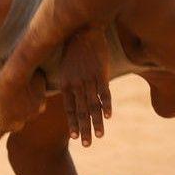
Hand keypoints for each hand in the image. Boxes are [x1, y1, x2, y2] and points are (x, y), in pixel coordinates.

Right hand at [0, 69, 46, 139]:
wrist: (14, 78)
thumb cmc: (28, 72)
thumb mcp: (38, 74)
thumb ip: (39, 78)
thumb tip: (41, 73)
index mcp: (40, 104)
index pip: (34, 107)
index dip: (27, 102)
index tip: (25, 98)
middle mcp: (32, 114)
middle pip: (25, 116)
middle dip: (21, 113)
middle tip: (17, 111)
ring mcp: (19, 119)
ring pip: (15, 124)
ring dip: (11, 123)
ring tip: (8, 127)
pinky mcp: (6, 121)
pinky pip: (3, 130)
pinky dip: (0, 133)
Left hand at [57, 27, 111, 146]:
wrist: (82, 30)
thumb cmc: (72, 48)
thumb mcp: (66, 67)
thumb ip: (68, 81)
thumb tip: (69, 92)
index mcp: (66, 84)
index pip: (70, 109)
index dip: (73, 123)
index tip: (74, 137)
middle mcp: (76, 85)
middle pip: (81, 112)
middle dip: (84, 129)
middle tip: (87, 145)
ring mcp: (89, 80)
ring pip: (92, 106)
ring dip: (96, 122)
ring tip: (99, 136)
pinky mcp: (100, 73)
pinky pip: (104, 93)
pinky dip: (106, 105)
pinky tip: (108, 117)